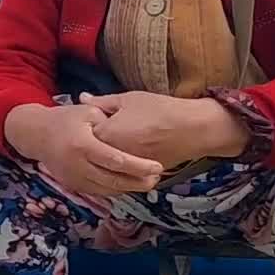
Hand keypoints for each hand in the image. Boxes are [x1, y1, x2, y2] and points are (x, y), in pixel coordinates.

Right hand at [4, 103, 163, 195]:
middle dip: (138, 182)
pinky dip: (115, 189)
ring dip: (129, 188)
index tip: (157, 167)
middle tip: (157, 179)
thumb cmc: (65, 120)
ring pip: (107, 190)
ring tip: (148, 183)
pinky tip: (129, 183)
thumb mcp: (87, 112)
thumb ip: (109, 121)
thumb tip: (131, 132)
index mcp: (83, 145)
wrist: (36, 135)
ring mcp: (74, 178)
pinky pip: (99, 191)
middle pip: (114, 180)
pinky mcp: (73, 185)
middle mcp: (78, 165)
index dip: (139, 166)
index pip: (116, 160)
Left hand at [84, 92, 247, 167]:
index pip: (84, 134)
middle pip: (94, 152)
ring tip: (125, 139)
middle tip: (113, 129)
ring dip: (109, 156)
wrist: (192, 130)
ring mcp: (124, 169)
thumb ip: (102, 102)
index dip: (89, 125)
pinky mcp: (138, 176)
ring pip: (107, 165)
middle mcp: (111, 155)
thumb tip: (82, 98)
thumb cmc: (160, 110)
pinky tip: (131, 152)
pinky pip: (122, 173)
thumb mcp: (129, 99)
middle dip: (96, 143)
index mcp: (105, 134)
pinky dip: (122, 166)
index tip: (99, 118)